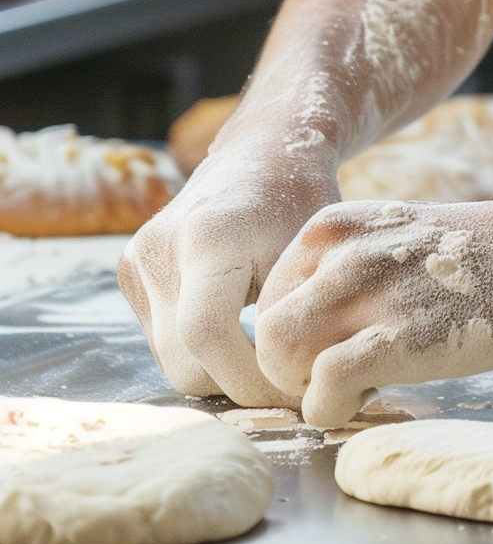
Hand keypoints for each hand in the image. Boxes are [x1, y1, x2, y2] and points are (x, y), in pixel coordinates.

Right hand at [119, 140, 338, 407]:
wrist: (264, 150)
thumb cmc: (303, 199)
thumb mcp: (314, 253)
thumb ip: (297, 320)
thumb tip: (305, 393)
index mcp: (208, 236)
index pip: (208, 335)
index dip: (251, 378)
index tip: (296, 386)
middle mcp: (158, 247)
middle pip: (186, 361)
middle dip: (241, 383)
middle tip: (290, 380)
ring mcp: (136, 259)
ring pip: (172, 361)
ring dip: (220, 371)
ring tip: (267, 354)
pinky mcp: (129, 271)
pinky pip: (163, 341)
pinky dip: (201, 351)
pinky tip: (238, 330)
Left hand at [256, 199, 492, 427]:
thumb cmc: (467, 256)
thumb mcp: (388, 238)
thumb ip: (340, 272)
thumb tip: (300, 332)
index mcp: (332, 227)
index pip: (267, 300)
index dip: (292, 337)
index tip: (332, 346)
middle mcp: (340, 254)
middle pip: (265, 332)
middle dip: (288, 369)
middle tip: (330, 376)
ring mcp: (366, 294)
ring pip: (280, 356)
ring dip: (304, 388)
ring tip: (347, 386)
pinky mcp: (394, 339)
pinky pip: (323, 388)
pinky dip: (331, 407)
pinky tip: (367, 396)